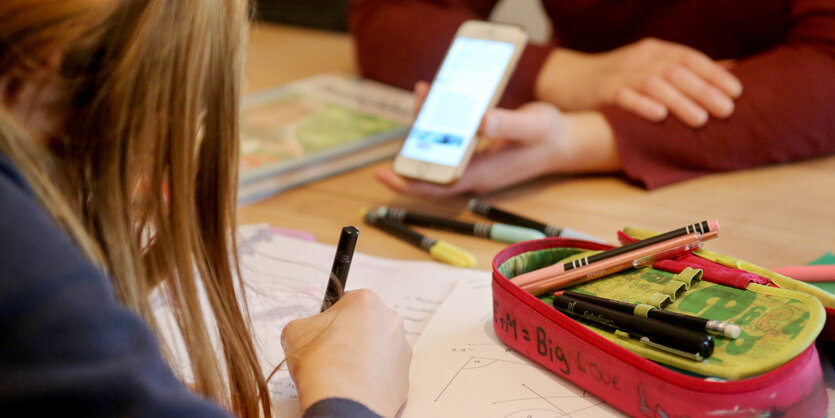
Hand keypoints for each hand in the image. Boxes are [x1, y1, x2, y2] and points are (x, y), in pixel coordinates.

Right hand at [281, 290, 410, 416]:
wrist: (344, 404)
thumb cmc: (321, 364)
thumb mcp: (295, 332)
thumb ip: (305, 324)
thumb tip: (308, 331)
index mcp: (366, 301)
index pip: (346, 303)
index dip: (331, 320)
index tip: (323, 334)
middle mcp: (390, 320)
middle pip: (366, 324)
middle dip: (350, 337)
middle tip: (331, 355)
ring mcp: (401, 350)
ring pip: (378, 349)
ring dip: (363, 358)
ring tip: (343, 374)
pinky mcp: (405, 378)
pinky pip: (385, 374)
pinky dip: (372, 379)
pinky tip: (355, 387)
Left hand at [377, 89, 619, 197]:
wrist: (566, 143)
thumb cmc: (550, 136)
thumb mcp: (533, 125)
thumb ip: (507, 124)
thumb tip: (479, 121)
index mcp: (482, 174)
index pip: (437, 185)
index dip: (409, 182)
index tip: (385, 173)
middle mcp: (474, 174)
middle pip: (432, 168)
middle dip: (412, 146)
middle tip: (412, 107)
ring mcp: (476, 166)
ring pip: (440, 153)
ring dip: (427, 129)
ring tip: (424, 95)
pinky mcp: (479, 155)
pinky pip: (450, 144)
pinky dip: (440, 125)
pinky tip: (439, 101)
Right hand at [536, 38, 742, 127]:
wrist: (568, 79)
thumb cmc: (617, 78)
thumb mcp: (650, 67)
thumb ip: (685, 70)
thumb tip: (730, 72)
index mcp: (655, 51)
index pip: (690, 59)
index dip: (715, 74)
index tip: (737, 92)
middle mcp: (640, 59)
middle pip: (677, 72)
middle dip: (704, 91)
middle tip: (727, 111)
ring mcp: (620, 74)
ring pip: (654, 84)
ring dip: (680, 102)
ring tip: (700, 120)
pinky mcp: (602, 91)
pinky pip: (624, 97)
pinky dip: (642, 105)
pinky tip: (658, 116)